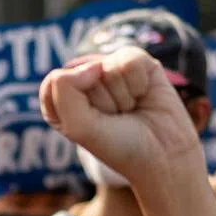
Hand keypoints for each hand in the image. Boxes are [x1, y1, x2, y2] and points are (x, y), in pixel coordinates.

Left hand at [40, 48, 203, 190]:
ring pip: (107, 67)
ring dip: (121, 96)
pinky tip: (143, 96)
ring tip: (131, 109)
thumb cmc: (118, 146)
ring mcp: (112, 70)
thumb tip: (94, 63)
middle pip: (82, 74)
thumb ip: (65, 90)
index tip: (90, 125)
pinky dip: (137, 83)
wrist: (163, 154)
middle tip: (116, 118)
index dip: (72, 105)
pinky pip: (129, 61)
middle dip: (101, 102)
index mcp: (63, 100)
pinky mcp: (138, 62)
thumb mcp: (79, 127)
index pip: (53, 83)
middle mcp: (87, 82)